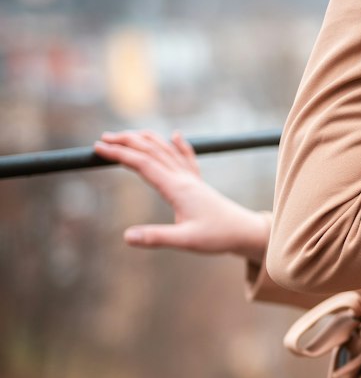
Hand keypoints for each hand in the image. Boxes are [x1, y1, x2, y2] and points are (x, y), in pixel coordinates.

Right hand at [91, 128, 269, 259]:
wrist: (245, 232)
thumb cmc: (217, 237)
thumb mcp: (186, 241)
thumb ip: (156, 237)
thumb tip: (126, 237)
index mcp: (177, 188)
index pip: (143, 164)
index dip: (119, 154)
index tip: (98, 148)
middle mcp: (184, 178)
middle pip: (152, 151)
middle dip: (126, 142)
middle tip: (103, 139)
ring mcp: (192, 179)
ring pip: (166, 151)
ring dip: (145, 141)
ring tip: (126, 136)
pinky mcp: (199, 184)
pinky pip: (187, 158)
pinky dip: (178, 145)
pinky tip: (176, 136)